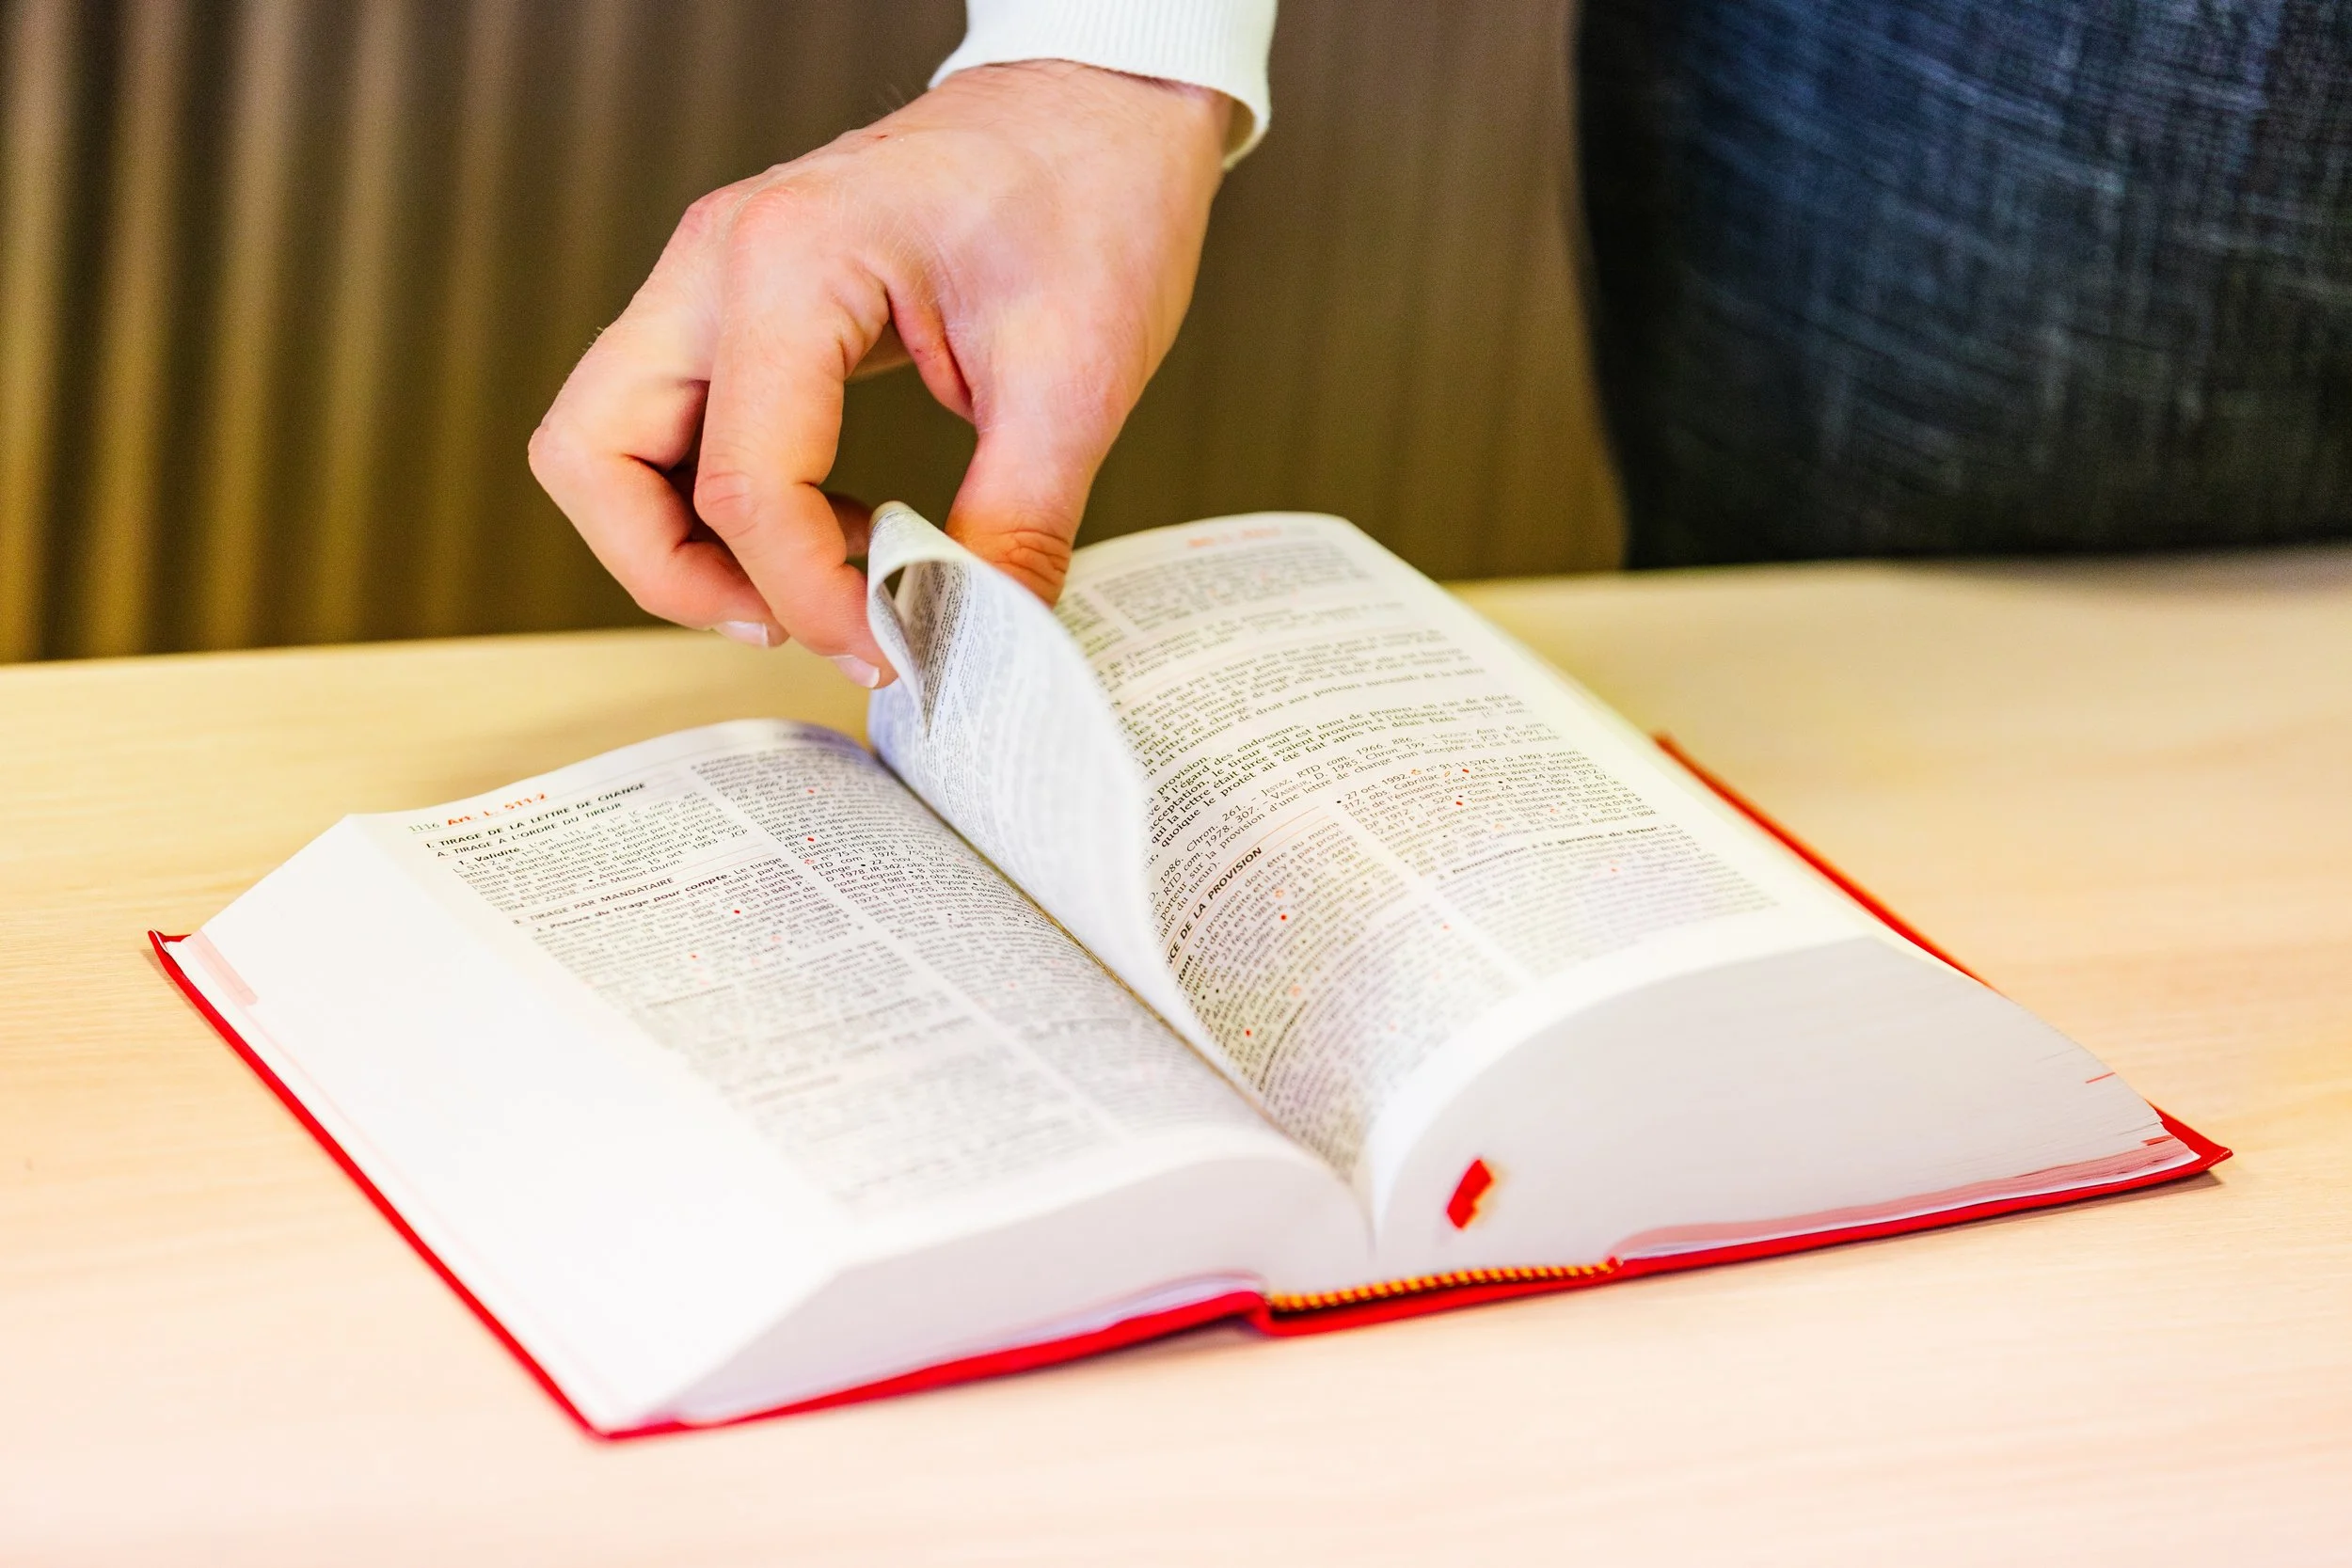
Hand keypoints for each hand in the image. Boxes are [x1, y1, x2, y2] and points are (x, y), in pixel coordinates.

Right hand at [528, 60, 1232, 686]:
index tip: (891, 646)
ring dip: (678, 541)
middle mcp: (719, 259)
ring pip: (605, 442)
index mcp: (793, 259)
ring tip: (807, 585)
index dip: (809, 596)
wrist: (1100, 106)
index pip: (742, 483)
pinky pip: (668, 424)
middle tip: (793, 624)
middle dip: (674, 573)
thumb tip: (974, 645)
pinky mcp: (736, 302)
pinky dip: (716, 501)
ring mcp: (713, 277)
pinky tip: (828, 525)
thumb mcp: (1075, 381)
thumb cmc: (1089, 193)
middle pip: (593, 454)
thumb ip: (1013, 528)